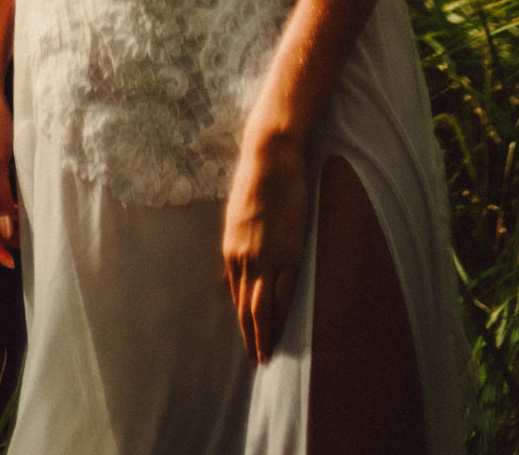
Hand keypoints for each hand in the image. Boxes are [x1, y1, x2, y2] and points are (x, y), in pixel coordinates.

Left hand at [222, 126, 309, 364]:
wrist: (270, 159)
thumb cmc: (257, 183)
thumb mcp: (238, 217)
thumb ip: (238, 245)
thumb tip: (232, 270)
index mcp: (231, 250)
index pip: (237, 296)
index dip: (243, 320)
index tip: (248, 337)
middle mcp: (243, 259)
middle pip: (245, 309)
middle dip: (251, 337)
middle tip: (257, 361)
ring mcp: (265, 258)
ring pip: (262, 308)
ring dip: (265, 335)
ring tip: (268, 356)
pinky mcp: (287, 253)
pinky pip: (284, 293)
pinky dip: (283, 315)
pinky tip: (285, 329)